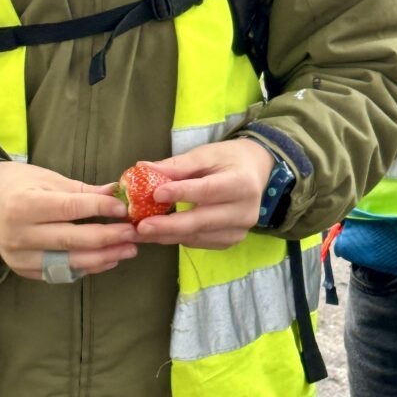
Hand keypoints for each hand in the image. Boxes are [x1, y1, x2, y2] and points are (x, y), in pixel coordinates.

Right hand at [0, 160, 138, 280]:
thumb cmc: (19, 183)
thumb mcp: (49, 179)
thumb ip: (83, 191)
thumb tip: (118, 193)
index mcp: (25, 205)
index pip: (70, 209)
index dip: (100, 209)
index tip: (125, 209)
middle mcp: (20, 234)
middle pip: (72, 240)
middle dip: (108, 238)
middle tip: (135, 233)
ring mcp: (20, 257)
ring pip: (69, 262)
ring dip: (103, 258)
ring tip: (129, 250)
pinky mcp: (22, 271)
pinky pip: (60, 273)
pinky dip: (86, 267)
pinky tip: (107, 260)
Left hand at [133, 138, 274, 248]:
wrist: (255, 171)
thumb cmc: (229, 159)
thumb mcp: (206, 154)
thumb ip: (178, 165)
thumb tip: (144, 169)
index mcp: (242, 183)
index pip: (208, 191)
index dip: (182, 193)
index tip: (156, 194)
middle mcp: (245, 211)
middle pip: (202, 221)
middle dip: (169, 225)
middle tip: (141, 226)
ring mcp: (239, 230)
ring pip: (197, 236)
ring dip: (167, 235)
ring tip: (140, 231)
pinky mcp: (231, 241)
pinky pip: (200, 242)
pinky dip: (178, 238)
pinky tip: (159, 233)